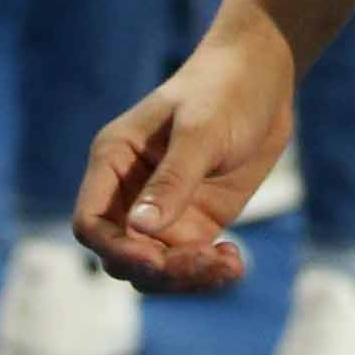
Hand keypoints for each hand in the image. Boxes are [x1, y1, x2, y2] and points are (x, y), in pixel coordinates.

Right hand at [71, 24, 290, 293]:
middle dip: (161, 270)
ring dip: (188, 279)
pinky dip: (208, 274)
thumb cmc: (225, 89)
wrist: (264, 75)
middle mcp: (130, 191)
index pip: (90, 222)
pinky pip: (189, 264)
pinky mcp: (196, 222)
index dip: (115, 249)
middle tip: (208, 261)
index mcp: (114, 160)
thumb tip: (139, 229)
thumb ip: (172, 180)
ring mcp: (163, 210)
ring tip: (229, 264)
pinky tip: (234, 261)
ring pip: (156, 270)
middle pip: (123, 256)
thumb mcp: (201, 132)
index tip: (156, 260)